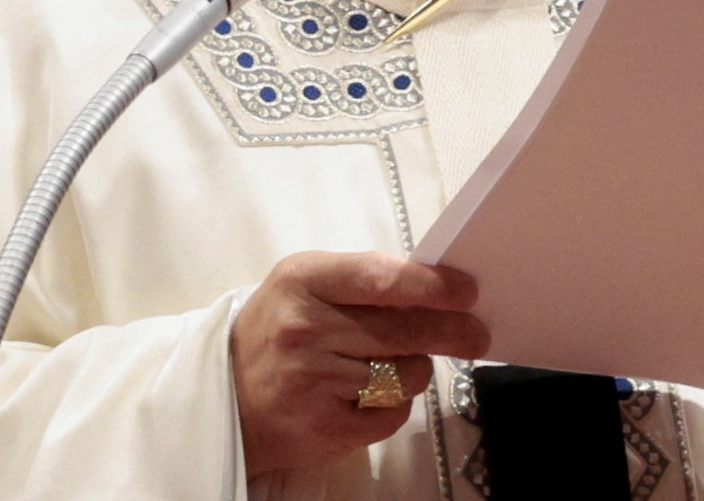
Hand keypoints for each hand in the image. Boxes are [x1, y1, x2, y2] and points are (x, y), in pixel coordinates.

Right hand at [232, 250, 489, 476]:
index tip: (467, 291)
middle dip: (451, 331)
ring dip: (413, 369)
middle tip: (477, 334)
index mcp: (302, 280)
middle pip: (403, 330)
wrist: (227, 398)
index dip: (431, 285)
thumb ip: (361, 280)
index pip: (380, 278)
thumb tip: (435, 286)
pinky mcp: (326, 426)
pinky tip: (371, 394)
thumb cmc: (276, 331)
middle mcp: (305, 328)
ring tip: (392, 364)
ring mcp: (315, 381)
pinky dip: (394, 403)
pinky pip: (391, 413)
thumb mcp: (303, 286)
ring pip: (404, 373)